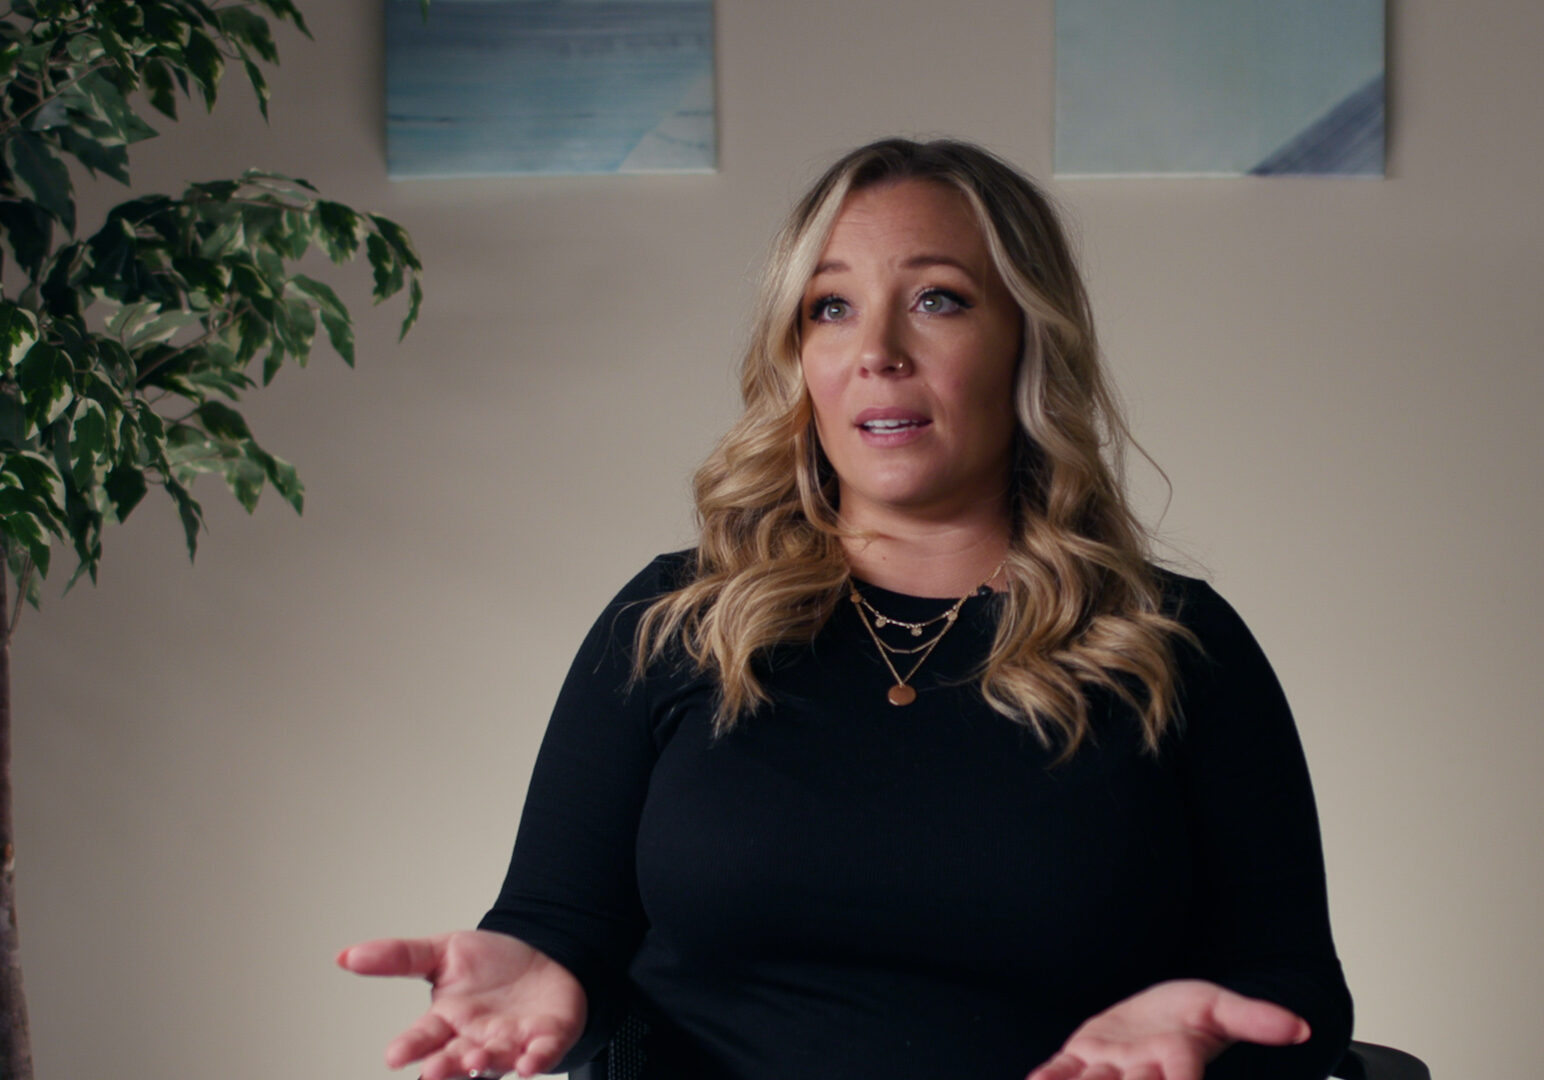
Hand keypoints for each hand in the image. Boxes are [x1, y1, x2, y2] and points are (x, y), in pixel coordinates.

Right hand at [338, 930, 586, 1078]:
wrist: (546, 952)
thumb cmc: (492, 961)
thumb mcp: (444, 951)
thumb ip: (399, 957)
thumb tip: (344, 956)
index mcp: (447, 1022)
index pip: (423, 1038)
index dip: (410, 1048)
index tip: (394, 1055)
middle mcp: (475, 1041)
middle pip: (455, 1061)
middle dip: (445, 1067)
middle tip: (433, 1070)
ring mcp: (511, 1044)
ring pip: (495, 1062)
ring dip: (485, 1064)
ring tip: (476, 1060)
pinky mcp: (547, 1040)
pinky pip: (542, 1054)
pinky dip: (536, 1060)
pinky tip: (529, 1064)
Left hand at [1025, 979, 1308, 1079]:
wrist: (1154, 1013)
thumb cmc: (1189, 1014)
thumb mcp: (1221, 1006)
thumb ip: (1254, 1018)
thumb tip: (1300, 1027)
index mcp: (1179, 1058)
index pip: (1181, 1075)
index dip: (1177, 1079)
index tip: (1169, 1071)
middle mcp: (1141, 1071)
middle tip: (1124, 1075)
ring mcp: (1106, 1067)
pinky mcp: (1077, 1057)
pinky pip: (1058, 1071)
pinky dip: (1046, 1078)